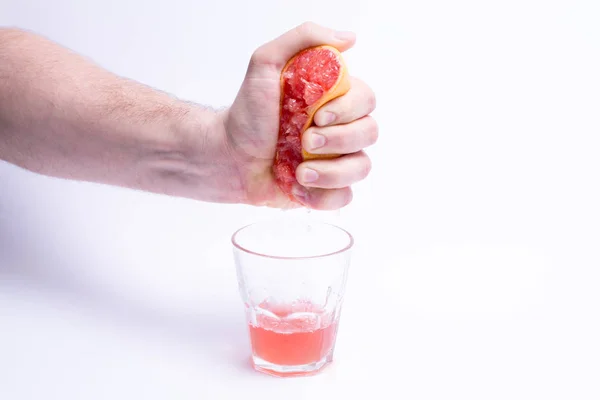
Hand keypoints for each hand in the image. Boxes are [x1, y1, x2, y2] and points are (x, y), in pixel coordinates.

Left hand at [224, 22, 377, 209]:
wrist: (229, 157)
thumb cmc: (248, 112)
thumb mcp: (265, 63)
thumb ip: (304, 39)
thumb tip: (349, 38)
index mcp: (335, 99)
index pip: (367, 99)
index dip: (349, 109)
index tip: (318, 115)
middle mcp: (341, 128)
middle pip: (370, 133)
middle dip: (339, 140)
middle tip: (305, 141)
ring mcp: (336, 160)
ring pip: (362, 167)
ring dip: (331, 172)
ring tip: (300, 171)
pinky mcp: (327, 189)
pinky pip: (346, 196)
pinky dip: (324, 196)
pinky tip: (299, 188)